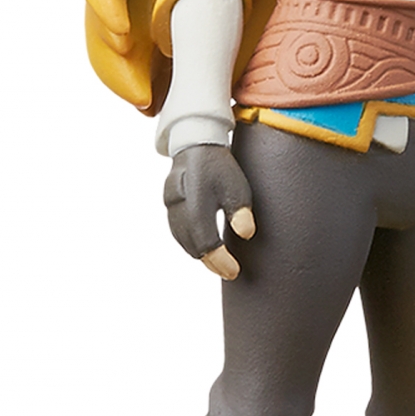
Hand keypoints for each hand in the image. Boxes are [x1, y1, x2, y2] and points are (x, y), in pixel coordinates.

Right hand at [163, 145, 255, 280]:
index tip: (234, 272)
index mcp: (197, 197)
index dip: (220, 260)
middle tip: (229, 272)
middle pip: (192, 244)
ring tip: (219, 264)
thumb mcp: (238, 186)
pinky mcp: (168, 204)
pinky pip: (177, 231)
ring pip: (182, 239)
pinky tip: (203, 250)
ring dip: (200, 255)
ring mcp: (170, 203)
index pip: (206, 240)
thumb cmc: (220, 167)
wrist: (196, 143)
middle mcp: (178, 202)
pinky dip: (190, 243)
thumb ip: (241, 210)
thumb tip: (246, 234)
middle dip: (211, 262)